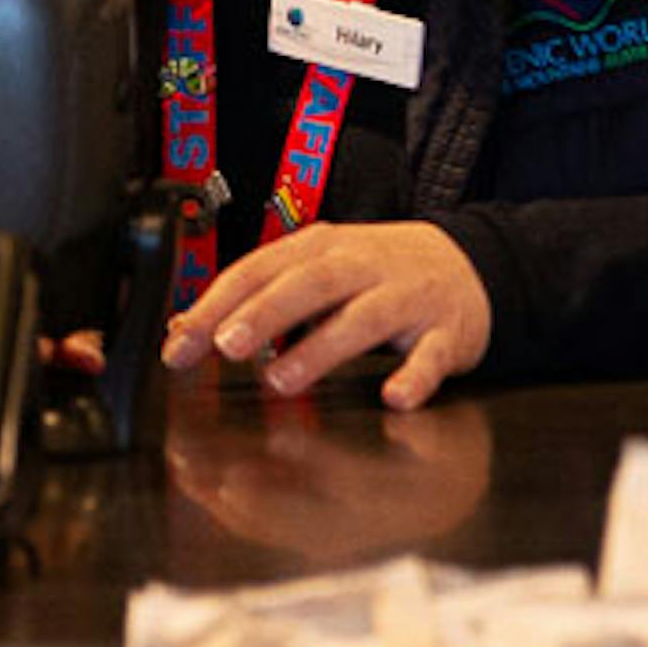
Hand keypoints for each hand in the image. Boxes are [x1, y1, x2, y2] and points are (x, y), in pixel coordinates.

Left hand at [162, 220, 489, 411]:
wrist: (466, 267)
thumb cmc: (375, 276)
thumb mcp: (314, 273)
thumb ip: (256, 299)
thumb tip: (186, 329)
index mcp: (319, 248)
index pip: (259, 269)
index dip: (216, 305)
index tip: (181, 342)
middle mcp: (361, 266)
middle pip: (308, 283)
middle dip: (263, 313)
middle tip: (225, 346)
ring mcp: (406, 297)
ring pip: (363, 317)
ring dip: (320, 348)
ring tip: (281, 378)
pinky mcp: (445, 332)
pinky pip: (431, 356)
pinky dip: (414, 377)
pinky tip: (394, 397)